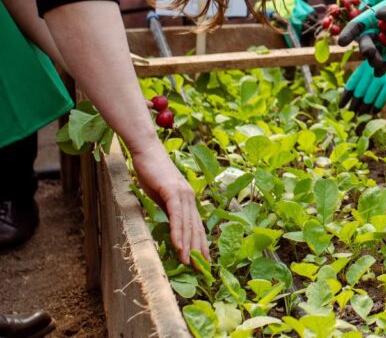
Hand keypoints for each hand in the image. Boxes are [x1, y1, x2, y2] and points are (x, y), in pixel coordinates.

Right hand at [130, 143, 208, 264]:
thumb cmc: (151, 173)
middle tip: (202, 269)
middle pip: (197, 228)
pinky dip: (178, 232)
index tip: (203, 261)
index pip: (196, 226)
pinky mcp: (173, 191)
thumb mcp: (160, 197)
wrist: (146, 151)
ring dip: (189, 246)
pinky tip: (179, 246)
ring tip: (190, 264)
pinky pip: (177, 216)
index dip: (200, 244)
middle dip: (199, 250)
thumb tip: (172, 228)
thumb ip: (168, 211)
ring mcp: (184, 193)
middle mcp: (190, 197)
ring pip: (188, 225)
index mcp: (188, 199)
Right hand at [338, 0, 385, 72]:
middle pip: (365, 43)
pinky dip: (384, 67)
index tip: (342, 42)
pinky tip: (385, 71)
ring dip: (375, 61)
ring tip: (381, 64)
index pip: (357, 25)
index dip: (348, 33)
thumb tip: (379, 15)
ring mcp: (384, 44)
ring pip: (374, 55)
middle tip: (370, 54)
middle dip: (366, 50)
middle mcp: (375, 32)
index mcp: (372, 18)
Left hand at [339, 59, 385, 112]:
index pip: (352, 84)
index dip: (345, 96)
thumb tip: (354, 90)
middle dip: (354, 104)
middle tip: (351, 113)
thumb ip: (364, 73)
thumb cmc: (385, 57)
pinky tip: (374, 112)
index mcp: (364, 67)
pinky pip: (383, 97)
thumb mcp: (372, 61)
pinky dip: (377, 105)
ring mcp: (381, 78)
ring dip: (364, 108)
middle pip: (359, 92)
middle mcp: (371, 72)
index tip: (340, 105)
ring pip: (370, 97)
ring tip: (360, 115)